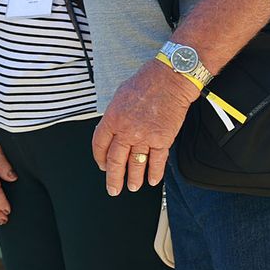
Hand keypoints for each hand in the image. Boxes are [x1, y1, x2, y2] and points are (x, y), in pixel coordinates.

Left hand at [92, 59, 197, 194]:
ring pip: (136, 164)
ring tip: (132, 187)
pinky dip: (154, 173)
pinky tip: (152, 181)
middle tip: (113, 189)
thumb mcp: (119, 96)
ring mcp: (144, 137)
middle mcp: (126, 131)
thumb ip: (114, 116)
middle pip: (115, 160)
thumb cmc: (145, 83)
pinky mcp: (162, 140)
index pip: (99, 145)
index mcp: (111, 119)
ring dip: (134, 178)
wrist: (169, 80)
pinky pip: (157, 161)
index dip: (99, 158)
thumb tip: (111, 129)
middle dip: (114, 178)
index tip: (102, 166)